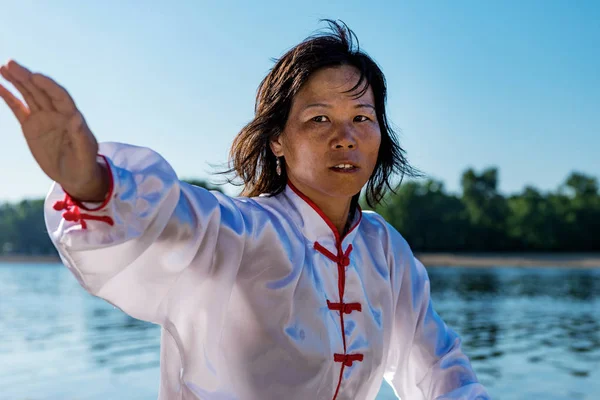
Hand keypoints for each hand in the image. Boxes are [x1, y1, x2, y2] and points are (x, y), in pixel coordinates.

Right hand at [0, 60, 107, 201]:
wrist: (76, 175)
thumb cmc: (85, 163)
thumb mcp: (85, 152)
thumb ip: (80, 135)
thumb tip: (77, 118)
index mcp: (71, 117)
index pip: (60, 96)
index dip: (48, 85)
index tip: (35, 76)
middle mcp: (57, 113)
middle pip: (41, 91)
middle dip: (27, 78)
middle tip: (11, 64)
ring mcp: (43, 118)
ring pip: (29, 95)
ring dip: (17, 81)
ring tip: (4, 67)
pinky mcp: (31, 126)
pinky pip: (18, 108)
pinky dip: (8, 97)